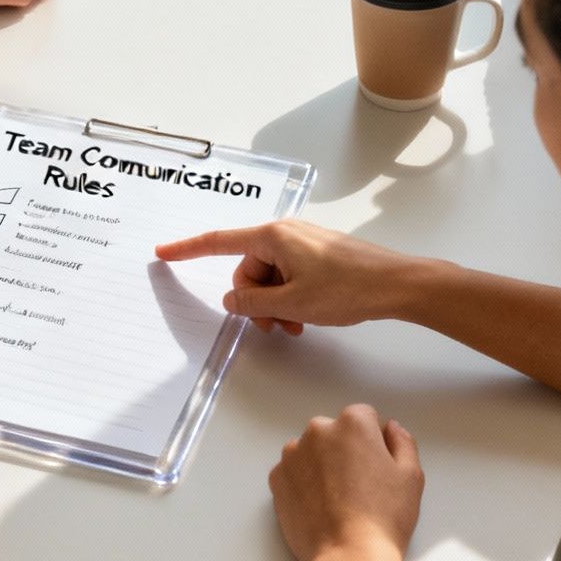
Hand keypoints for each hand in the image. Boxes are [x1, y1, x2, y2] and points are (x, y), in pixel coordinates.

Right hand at [155, 220, 429, 334]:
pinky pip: (288, 278)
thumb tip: (233, 299)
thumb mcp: (292, 304)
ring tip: (296, 326)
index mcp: (272, 237)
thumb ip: (253, 303)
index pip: (218, 241)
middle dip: (254, 301)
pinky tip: (305, 318)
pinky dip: (290, 299)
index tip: (163, 252)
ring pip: (269, 278)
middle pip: (247, 270)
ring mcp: (302, 244)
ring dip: (275, 305)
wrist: (397, 285)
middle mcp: (284, 234)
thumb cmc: (348, 288)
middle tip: (276, 326)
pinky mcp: (317, 255)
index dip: (187, 249)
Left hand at [271, 405, 423, 560]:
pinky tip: (319, 506)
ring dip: (321, 464)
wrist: (348, 555)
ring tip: (338, 499)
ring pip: (311, 451)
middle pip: (335, 432)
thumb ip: (402, 442)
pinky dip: (303, 483)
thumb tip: (391, 429)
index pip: (364, 417)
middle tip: (359, 485)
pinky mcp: (277, 478)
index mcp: (353, 423)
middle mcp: (318, 430)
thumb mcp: (411, 476)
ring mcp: (293, 454)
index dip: (374, 442)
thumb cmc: (383, 518)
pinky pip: (292, 472)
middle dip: (345, 450)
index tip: (377, 466)